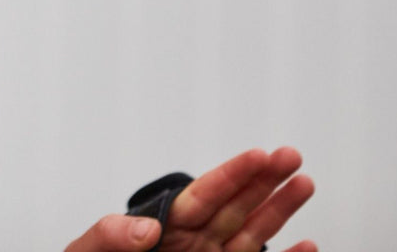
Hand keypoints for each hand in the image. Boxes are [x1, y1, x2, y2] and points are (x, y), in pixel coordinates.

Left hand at [64, 147, 315, 251]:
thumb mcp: (90, 250)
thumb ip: (112, 235)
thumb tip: (147, 228)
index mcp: (165, 226)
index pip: (204, 194)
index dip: (231, 174)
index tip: (258, 154)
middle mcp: (194, 243)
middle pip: (235, 206)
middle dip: (264, 180)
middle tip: (291, 155)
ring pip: (251, 233)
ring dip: (279, 210)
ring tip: (303, 183)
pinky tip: (306, 245)